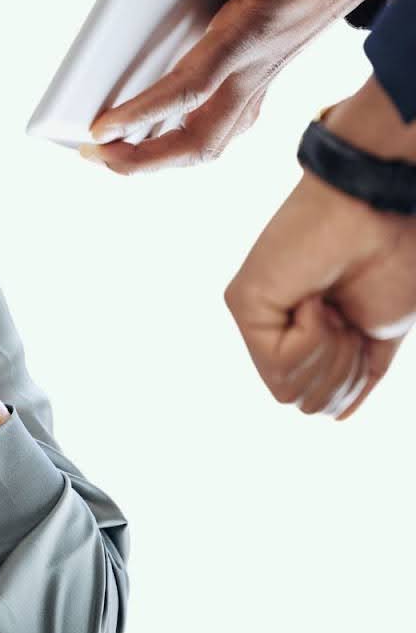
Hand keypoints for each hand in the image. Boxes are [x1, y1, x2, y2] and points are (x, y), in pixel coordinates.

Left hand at [85, 0, 399, 173]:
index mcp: (253, 33)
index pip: (190, 88)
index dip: (142, 113)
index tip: (99, 131)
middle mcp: (257, 66)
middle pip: (200, 139)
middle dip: (144, 159)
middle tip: (91, 155)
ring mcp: (262, 76)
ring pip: (212, 140)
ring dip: (161, 158)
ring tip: (111, 155)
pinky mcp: (263, 73)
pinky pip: (223, 125)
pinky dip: (185, 141)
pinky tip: (157, 135)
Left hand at [225, 148, 415, 419]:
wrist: (384, 215)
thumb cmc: (390, 262)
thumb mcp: (378, 336)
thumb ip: (355, 376)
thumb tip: (334, 417)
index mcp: (308, 338)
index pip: (318, 402)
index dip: (352, 380)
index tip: (361, 332)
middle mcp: (274, 330)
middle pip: (302, 403)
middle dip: (341, 370)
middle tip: (346, 316)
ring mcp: (256, 317)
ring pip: (288, 390)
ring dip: (329, 352)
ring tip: (332, 306)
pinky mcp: (243, 302)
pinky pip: (278, 361)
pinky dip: (313, 335)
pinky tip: (314, 298)